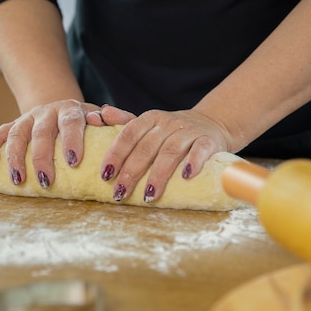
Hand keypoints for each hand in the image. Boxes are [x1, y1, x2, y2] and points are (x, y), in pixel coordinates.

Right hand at [0, 99, 99, 187]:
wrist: (60, 110)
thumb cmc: (85, 124)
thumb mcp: (99, 120)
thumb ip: (108, 122)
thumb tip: (103, 120)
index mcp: (70, 110)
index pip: (71, 122)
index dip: (72, 140)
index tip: (74, 161)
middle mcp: (47, 111)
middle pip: (42, 132)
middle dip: (42, 157)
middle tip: (46, 180)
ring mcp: (28, 118)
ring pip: (17, 133)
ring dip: (15, 157)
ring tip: (18, 180)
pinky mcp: (12, 125)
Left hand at [97, 108, 233, 203]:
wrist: (211, 124)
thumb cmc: (172, 132)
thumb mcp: (148, 125)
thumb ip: (123, 122)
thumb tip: (98, 115)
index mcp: (150, 118)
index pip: (128, 134)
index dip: (116, 155)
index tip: (105, 175)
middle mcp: (168, 123)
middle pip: (146, 147)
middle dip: (131, 172)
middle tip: (120, 193)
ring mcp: (189, 131)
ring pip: (170, 151)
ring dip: (158, 175)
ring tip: (148, 195)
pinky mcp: (209, 141)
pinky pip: (200, 150)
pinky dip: (193, 162)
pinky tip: (186, 177)